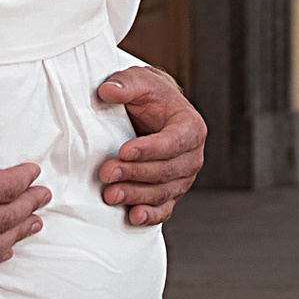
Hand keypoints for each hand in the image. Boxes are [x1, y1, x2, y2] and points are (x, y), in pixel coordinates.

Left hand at [95, 65, 206, 225]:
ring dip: (136, 195)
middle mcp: (192, 155)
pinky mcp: (171, 192)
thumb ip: (125, 84)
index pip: (174, 142)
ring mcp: (183, 177)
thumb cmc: (149, 96)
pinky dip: (150, 215)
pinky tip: (133, 216)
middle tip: (107, 172)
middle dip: (135, 173)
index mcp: (190, 126)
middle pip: (167, 170)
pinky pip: (164, 208)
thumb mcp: (139, 81)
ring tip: (110, 194)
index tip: (124, 151)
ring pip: (163, 192)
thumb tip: (108, 91)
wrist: (153, 112)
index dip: (150, 149)